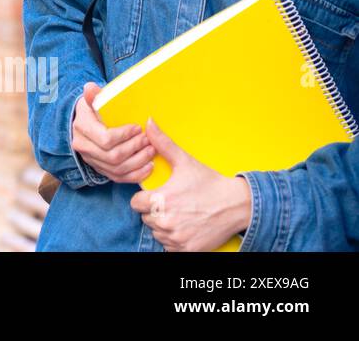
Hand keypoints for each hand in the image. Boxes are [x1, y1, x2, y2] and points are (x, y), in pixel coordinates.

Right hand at [71, 81, 155, 182]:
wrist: (86, 123)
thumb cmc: (94, 110)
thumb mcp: (94, 101)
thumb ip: (94, 96)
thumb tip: (89, 87)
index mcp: (82, 128)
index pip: (106, 139)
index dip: (125, 135)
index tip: (138, 128)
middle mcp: (83, 147)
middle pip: (113, 156)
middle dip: (135, 149)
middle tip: (149, 140)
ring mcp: (91, 161)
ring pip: (117, 170)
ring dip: (138, 162)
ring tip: (152, 151)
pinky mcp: (100, 170)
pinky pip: (118, 178)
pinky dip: (136, 175)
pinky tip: (148, 167)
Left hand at [129, 118, 252, 251]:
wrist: (238, 206)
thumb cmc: (210, 183)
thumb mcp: (185, 161)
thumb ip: (163, 143)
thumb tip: (148, 123)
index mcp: (161, 200)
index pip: (135, 203)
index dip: (144, 198)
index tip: (156, 195)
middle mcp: (166, 221)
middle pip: (145, 218)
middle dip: (154, 211)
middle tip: (172, 203)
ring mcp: (176, 237)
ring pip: (157, 232)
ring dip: (163, 225)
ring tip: (180, 214)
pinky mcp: (186, 249)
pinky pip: (169, 246)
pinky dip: (174, 239)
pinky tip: (185, 227)